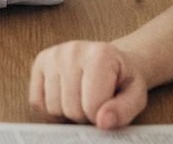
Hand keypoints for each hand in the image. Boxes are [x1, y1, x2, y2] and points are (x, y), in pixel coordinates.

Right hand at [29, 40, 150, 129]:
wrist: (112, 60)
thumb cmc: (122, 79)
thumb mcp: (136, 95)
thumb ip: (124, 110)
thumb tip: (102, 122)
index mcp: (101, 55)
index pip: (92, 108)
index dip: (101, 117)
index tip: (109, 105)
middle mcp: (72, 50)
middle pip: (71, 109)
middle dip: (84, 115)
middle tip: (95, 102)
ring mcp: (53, 55)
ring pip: (52, 107)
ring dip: (67, 112)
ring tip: (81, 97)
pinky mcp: (40, 61)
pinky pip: (37, 102)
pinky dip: (51, 107)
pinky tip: (65, 96)